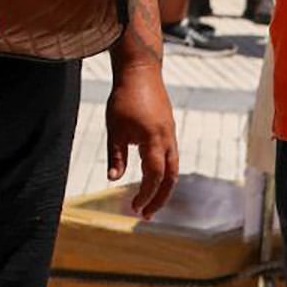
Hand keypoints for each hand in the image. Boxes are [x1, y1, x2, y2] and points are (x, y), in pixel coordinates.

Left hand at [105, 63, 177, 218]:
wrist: (140, 72)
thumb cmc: (123, 98)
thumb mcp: (114, 129)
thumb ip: (116, 156)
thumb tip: (113, 180)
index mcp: (154, 140)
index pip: (155, 176)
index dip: (146, 194)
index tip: (135, 208)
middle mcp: (168, 140)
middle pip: (170, 178)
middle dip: (159, 199)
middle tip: (145, 214)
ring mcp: (171, 134)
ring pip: (174, 168)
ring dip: (163, 187)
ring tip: (149, 201)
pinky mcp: (169, 130)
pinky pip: (172, 157)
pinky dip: (164, 173)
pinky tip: (152, 179)